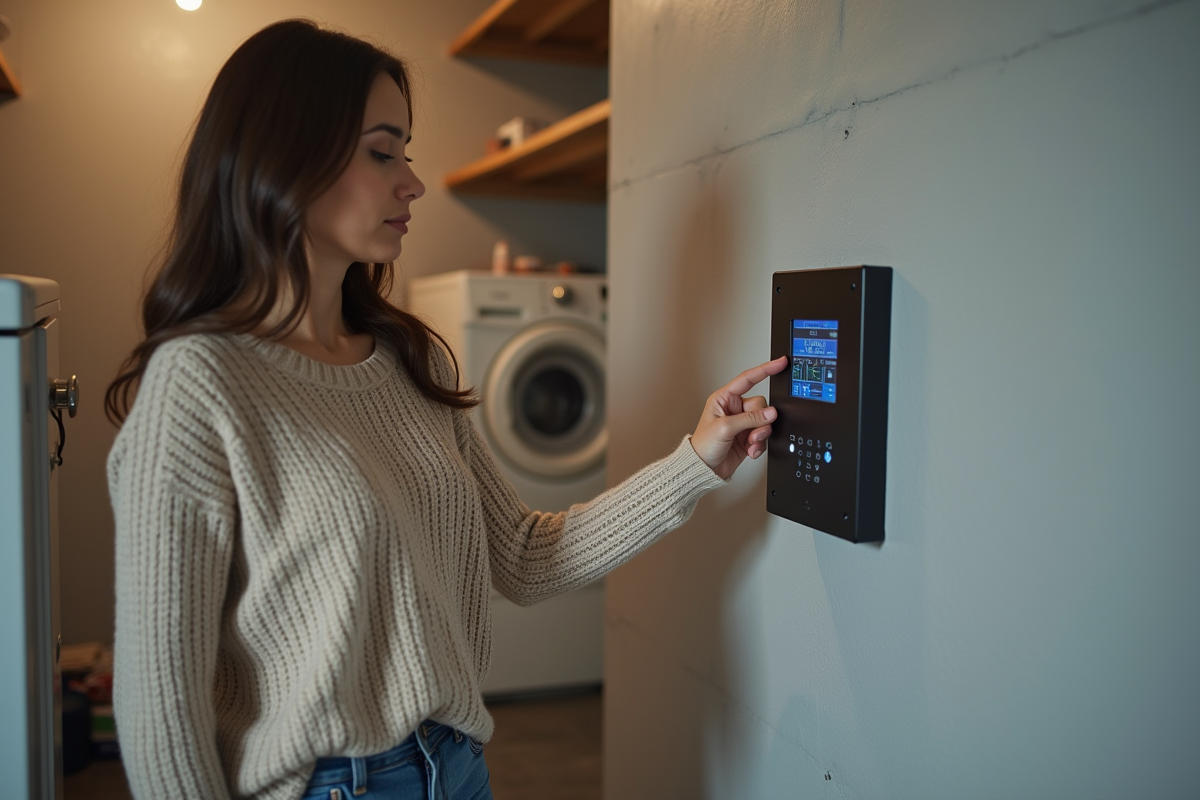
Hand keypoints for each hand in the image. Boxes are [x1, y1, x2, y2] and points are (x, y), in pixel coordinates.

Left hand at [690, 356, 787, 480]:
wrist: (703, 469)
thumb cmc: (703, 446)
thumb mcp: (725, 428)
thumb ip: (750, 418)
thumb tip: (770, 413)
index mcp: (724, 399)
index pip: (747, 379)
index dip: (765, 369)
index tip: (780, 363)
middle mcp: (734, 409)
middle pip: (760, 405)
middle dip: (759, 420)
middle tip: (752, 433)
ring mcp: (742, 424)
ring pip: (764, 421)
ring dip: (759, 435)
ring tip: (749, 443)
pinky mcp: (748, 438)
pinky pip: (763, 436)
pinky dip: (759, 444)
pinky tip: (750, 450)